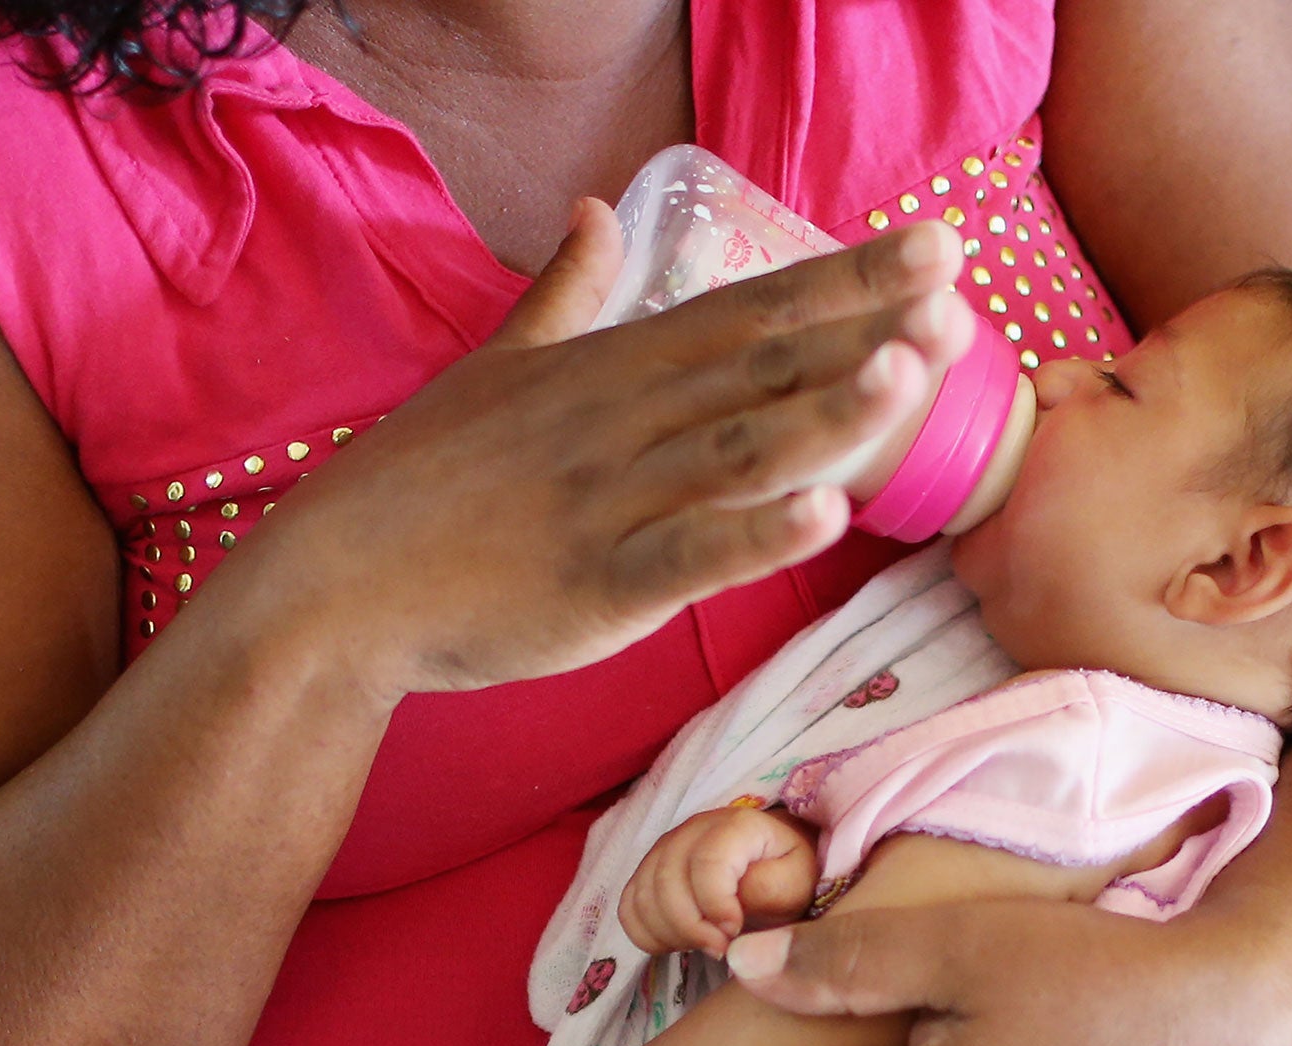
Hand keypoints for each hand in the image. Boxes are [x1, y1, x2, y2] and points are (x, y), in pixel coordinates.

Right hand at [244, 201, 978, 698]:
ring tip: (915, 370)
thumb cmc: (414, 482)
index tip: (932, 245)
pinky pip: (685, 557)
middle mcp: (620, 423)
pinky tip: (826, 513)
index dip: (843, 278)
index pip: (746, 311)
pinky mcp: (592, 587)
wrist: (332, 585)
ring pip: (736, 448)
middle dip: (865, 326)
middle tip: (960, 287)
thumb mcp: (494, 366)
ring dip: (828, 410)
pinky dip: (753, 536)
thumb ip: (564, 294)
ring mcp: (608, 504)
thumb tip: (599, 212)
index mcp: (609, 368)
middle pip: (760, 367)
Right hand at [618, 808, 818, 957]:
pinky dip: (647, 935)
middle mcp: (690, 830)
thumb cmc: (790, 874)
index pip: (705, 863)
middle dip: (692, 927)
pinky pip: (628, 908)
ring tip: (705, 945)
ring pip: (642, 897)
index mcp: (734, 826)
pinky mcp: (648, 873)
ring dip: (671, 934)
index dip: (715, 905)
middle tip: (722, 948)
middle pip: (666, 882)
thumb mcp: (798, 882)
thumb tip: (729, 911)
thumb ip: (770, 890)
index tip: (734, 930)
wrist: (776, 865)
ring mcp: (664, 850)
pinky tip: (680, 943)